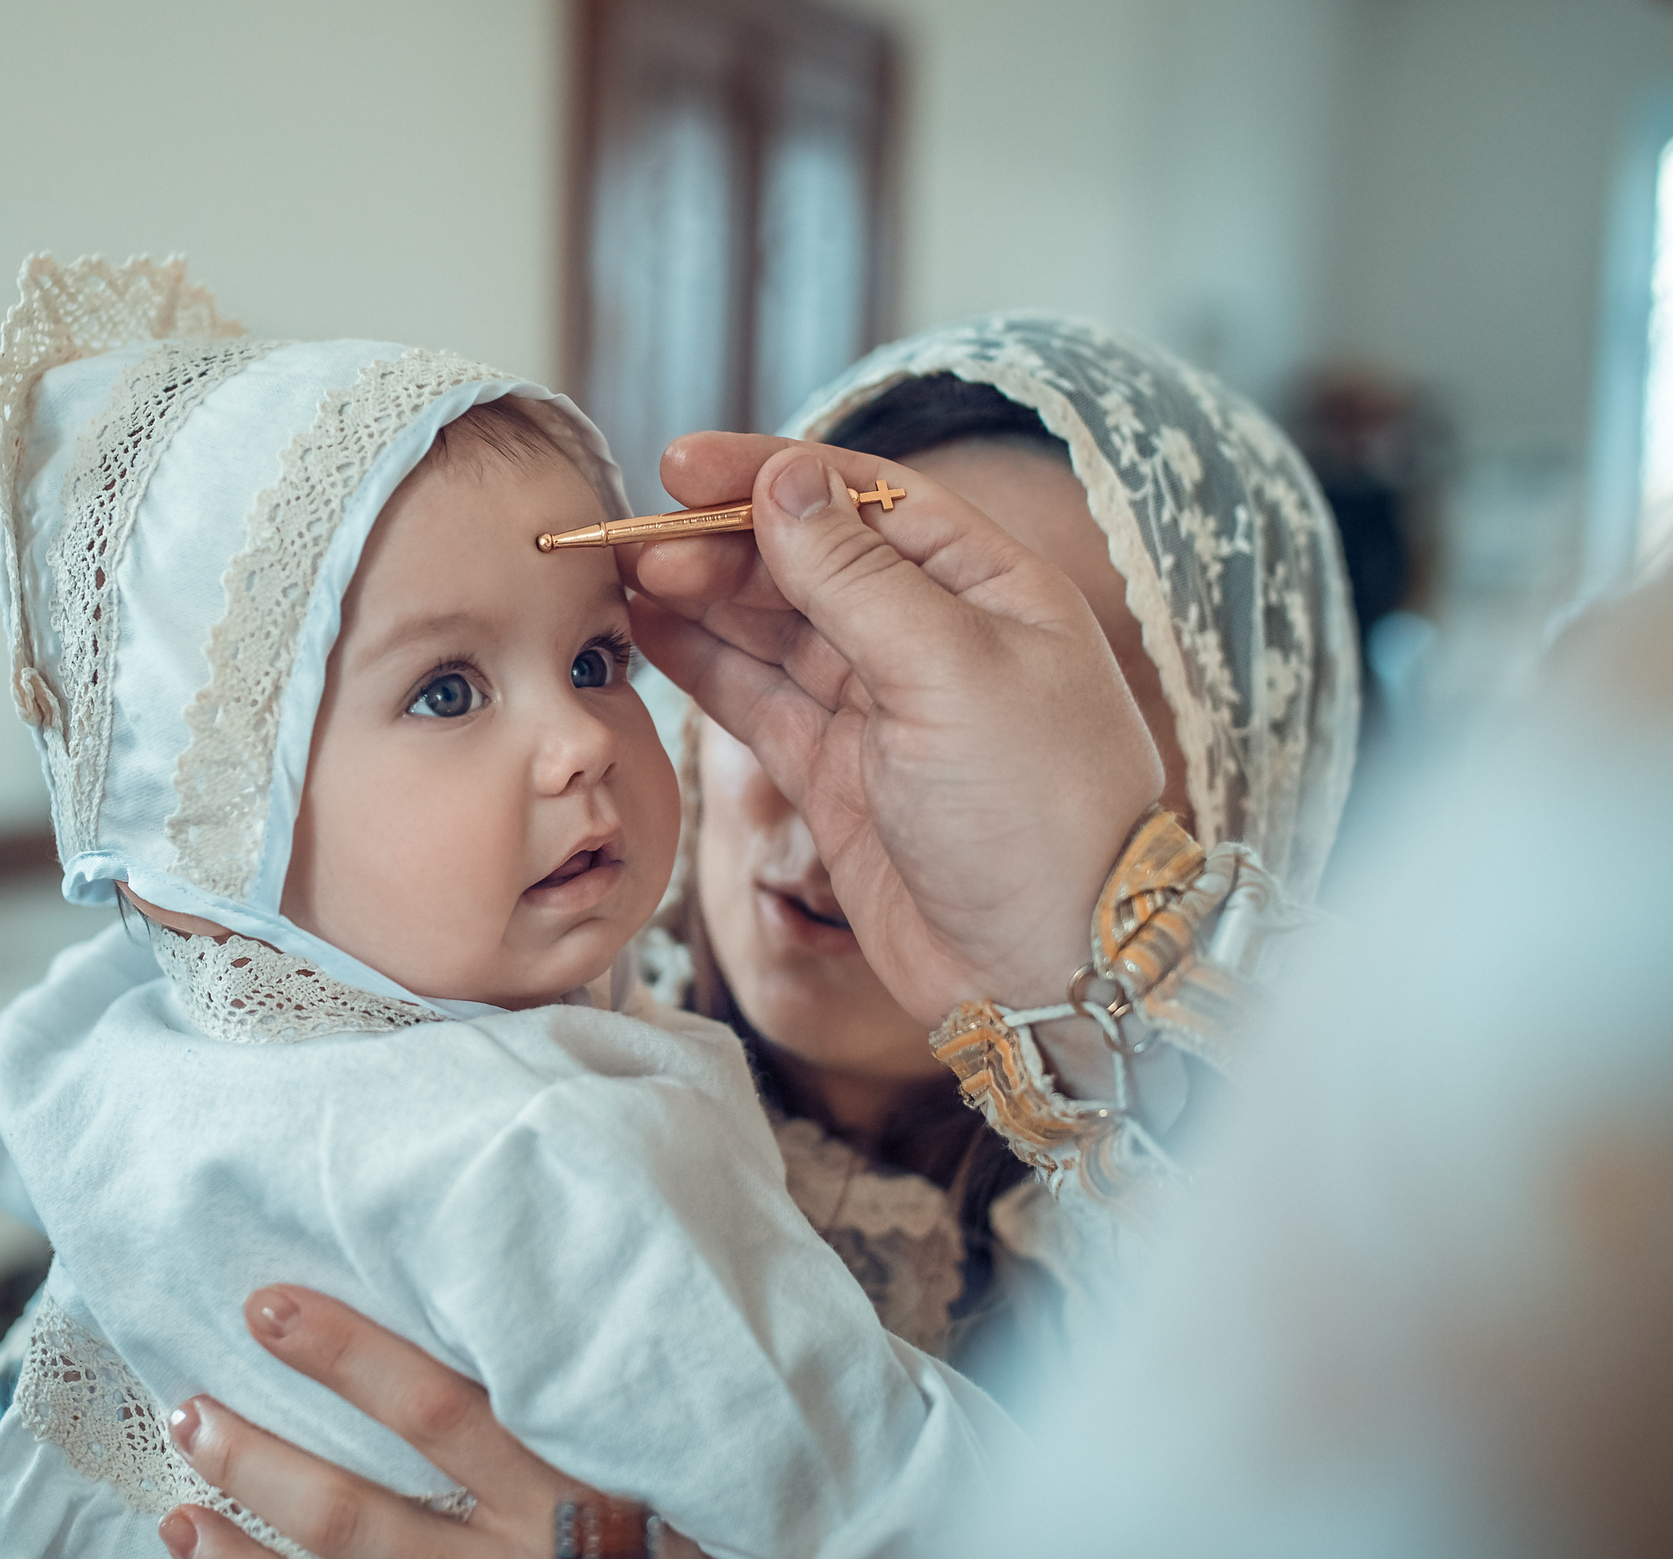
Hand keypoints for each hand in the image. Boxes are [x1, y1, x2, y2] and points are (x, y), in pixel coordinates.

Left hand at [158, 1285, 793, 1558]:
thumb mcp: (710, 1493)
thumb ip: (635, 1421)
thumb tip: (571, 1309)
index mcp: (576, 1502)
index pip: (443, 1413)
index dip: (350, 1357)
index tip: (271, 1307)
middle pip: (360, 1517)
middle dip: (262, 1464)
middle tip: (190, 1415)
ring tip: (179, 1522)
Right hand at [625, 431, 1164, 1024]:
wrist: (1050, 977)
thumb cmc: (1037, 815)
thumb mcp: (950, 671)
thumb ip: (856, 575)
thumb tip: (784, 478)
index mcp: (989, 586)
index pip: (866, 497)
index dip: (772, 475)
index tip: (683, 466)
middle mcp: (936, 637)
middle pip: (810, 560)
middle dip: (721, 544)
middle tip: (636, 541)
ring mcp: (884, 710)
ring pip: (775, 629)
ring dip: (702, 598)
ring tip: (623, 574)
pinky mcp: (840, 778)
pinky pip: (761, 701)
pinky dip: (706, 666)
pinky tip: (651, 632)